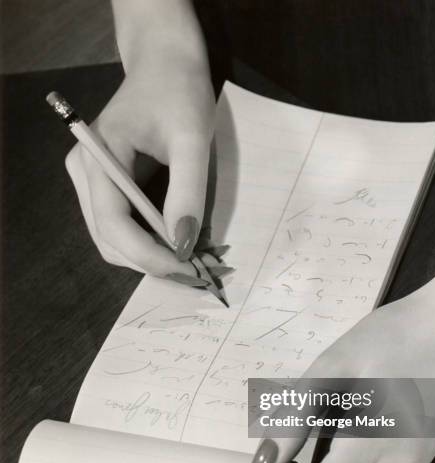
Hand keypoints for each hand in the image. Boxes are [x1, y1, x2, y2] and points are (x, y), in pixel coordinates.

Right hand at [66, 39, 214, 275]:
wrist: (165, 64)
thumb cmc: (179, 91)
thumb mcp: (191, 138)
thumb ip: (187, 191)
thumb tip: (183, 244)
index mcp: (98, 157)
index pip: (112, 223)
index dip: (147, 254)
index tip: (187, 268)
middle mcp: (84, 173)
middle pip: (109, 239)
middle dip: (150, 261)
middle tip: (194, 271)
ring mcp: (90, 181)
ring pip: (113, 239)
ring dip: (149, 256)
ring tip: (188, 260)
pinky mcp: (104, 186)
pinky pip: (121, 227)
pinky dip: (147, 243)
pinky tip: (175, 242)